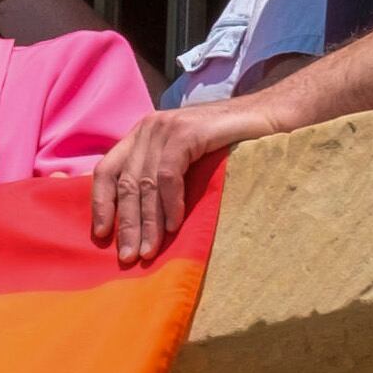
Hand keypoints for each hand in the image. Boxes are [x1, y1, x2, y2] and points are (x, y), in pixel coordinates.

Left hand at [90, 95, 270, 263]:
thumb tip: (140, 222)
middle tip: (128, 257)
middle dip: (126, 224)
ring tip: (148, 251)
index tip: (101, 236)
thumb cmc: (231, 144)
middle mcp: (148, 128)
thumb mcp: (186, 161)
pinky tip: (175, 226)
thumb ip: (161, 177)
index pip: (107, 171)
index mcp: (141, 135)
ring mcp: (165, 127)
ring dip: (148, 222)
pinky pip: (169, 176)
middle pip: (126, 182)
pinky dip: (170, 204)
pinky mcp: (186, 132)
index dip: (101, 204)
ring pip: (146, 183)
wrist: (271, 115)